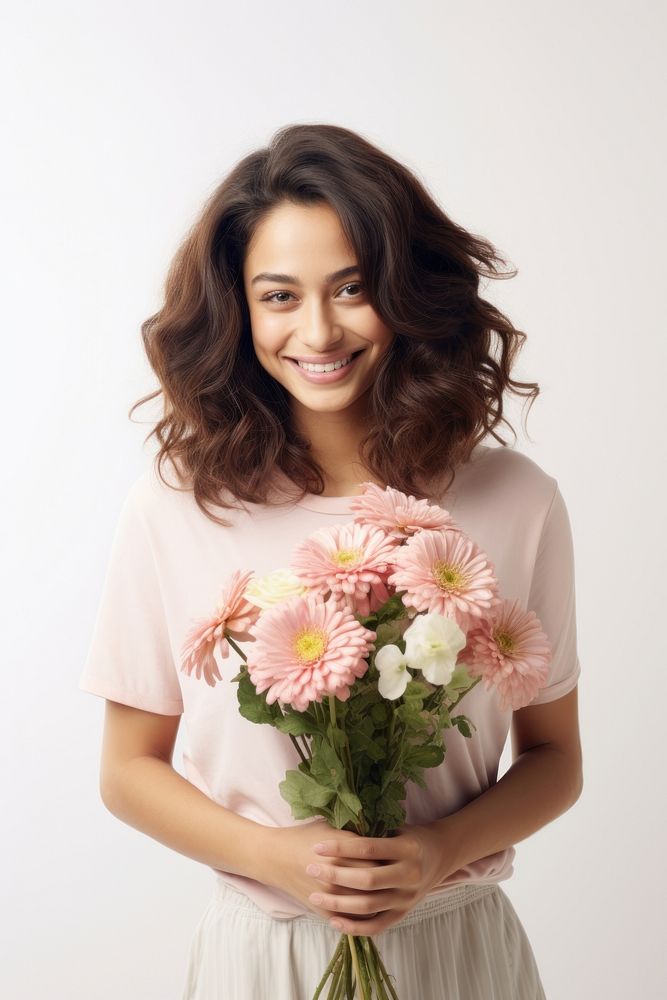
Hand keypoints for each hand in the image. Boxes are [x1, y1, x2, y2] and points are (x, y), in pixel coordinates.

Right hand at [265, 818, 385, 919]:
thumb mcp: (333, 829)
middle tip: (392, 872)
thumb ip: (358, 836)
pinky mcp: (325, 912)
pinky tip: (373, 906)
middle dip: (386, 879)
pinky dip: (365, 916)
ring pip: (367, 905)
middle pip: (374, 884)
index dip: (389, 859)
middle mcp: (338, 878)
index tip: (394, 855)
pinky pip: (353, 920)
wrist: (277, 857)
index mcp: (343, 855)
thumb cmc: (306, 837)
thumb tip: (385, 839)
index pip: (378, 861)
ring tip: (386, 889)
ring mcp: (332, 898)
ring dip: (379, 899)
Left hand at [302, 821, 454, 935]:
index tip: (317, 847)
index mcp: (407, 848)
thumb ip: (371, 831)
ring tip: (314, 898)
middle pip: (367, 880)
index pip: (368, 849)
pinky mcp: (404, 912)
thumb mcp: (396, 827)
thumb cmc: (409, 836)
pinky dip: (355, 927)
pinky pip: (377, 925)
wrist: (441, 854)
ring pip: (369, 906)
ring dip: (339, 904)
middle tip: (310, 870)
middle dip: (335, 876)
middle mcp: (409, 875)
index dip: (341, 848)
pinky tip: (334, 921)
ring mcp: (407, 897)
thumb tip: (335, 825)